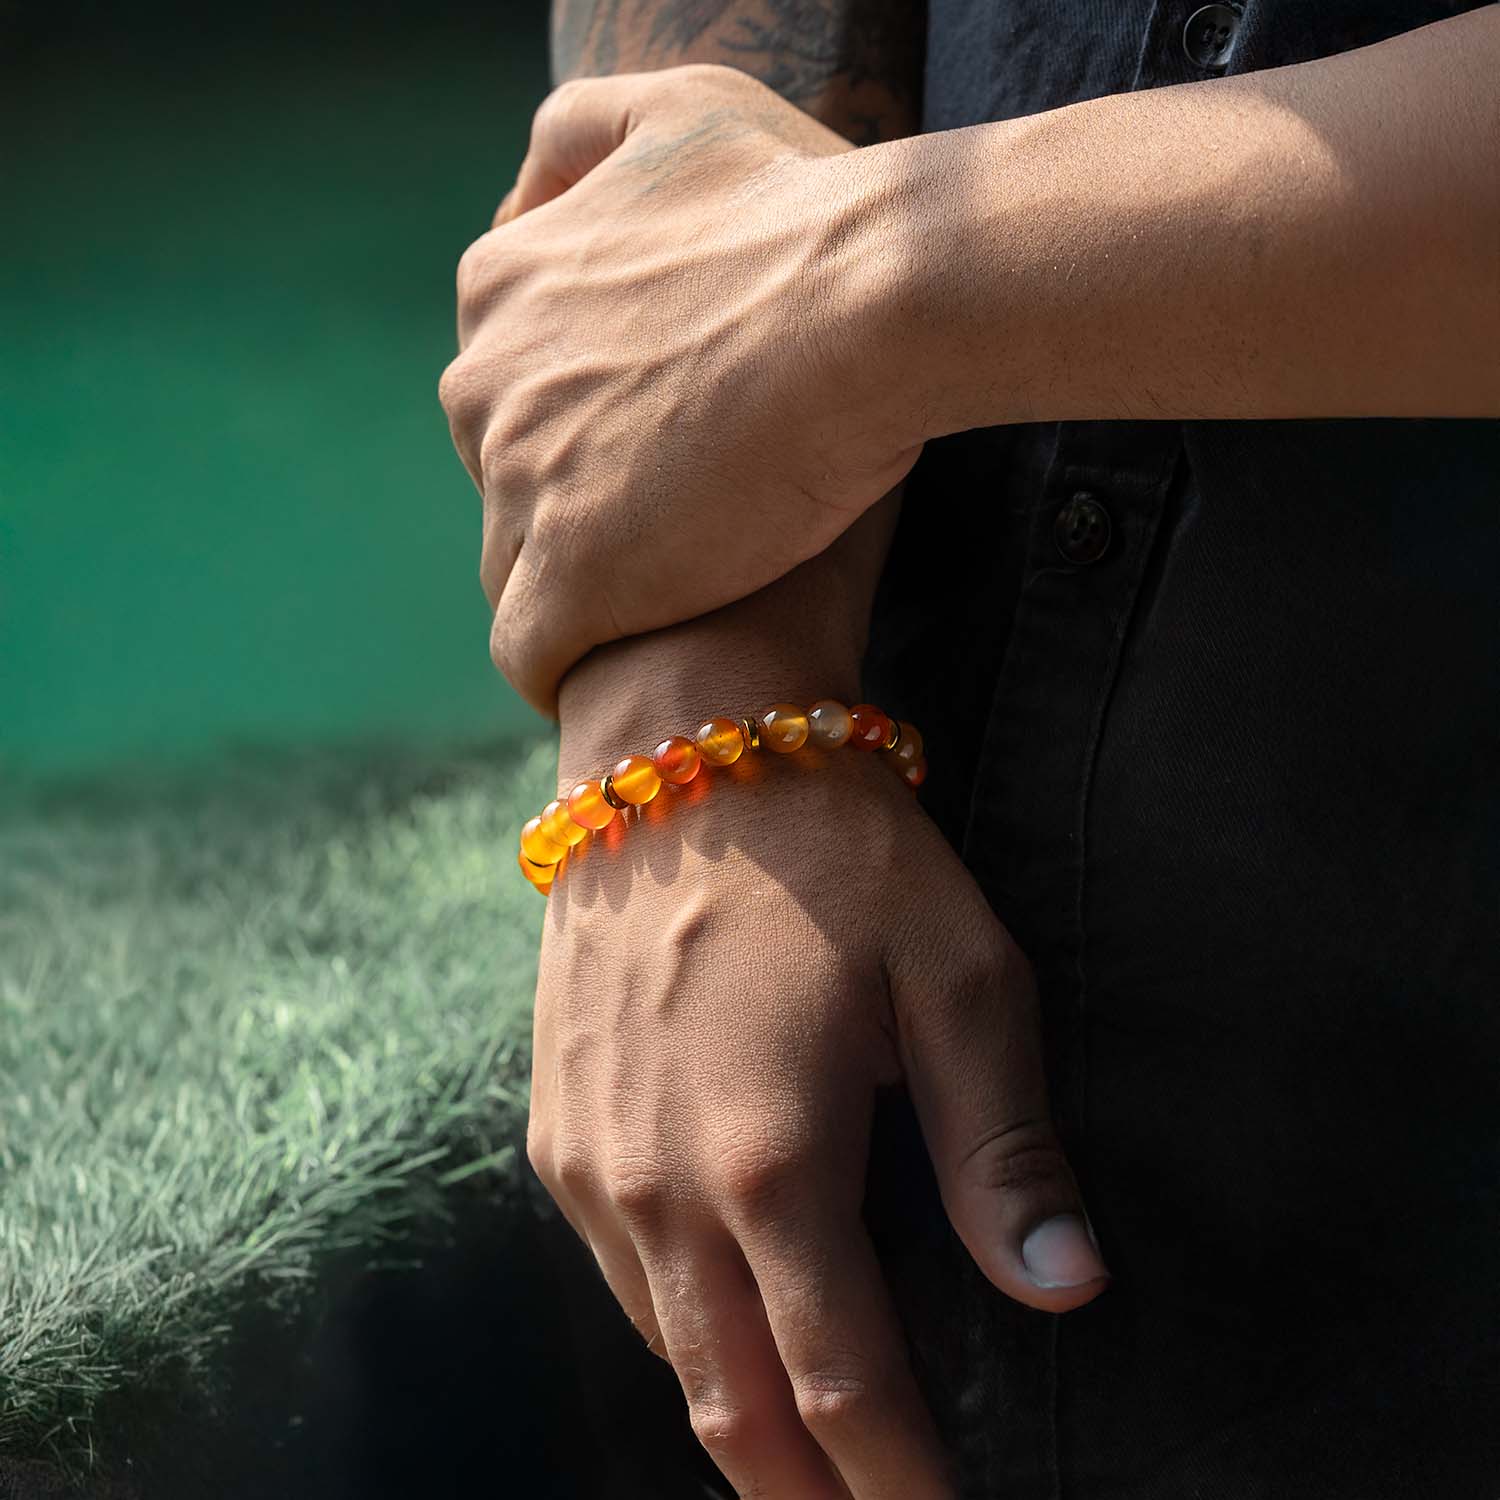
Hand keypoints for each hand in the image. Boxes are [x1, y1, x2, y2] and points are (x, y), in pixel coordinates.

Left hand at [440, 66, 921, 712]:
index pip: (507, 385)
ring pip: (514, 568)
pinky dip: (564, 667)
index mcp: (501, 287)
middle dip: (573, 503)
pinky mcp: (572, 582)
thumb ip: (583, 135)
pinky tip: (619, 665)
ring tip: (666, 599)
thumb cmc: (803, 206)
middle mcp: (484, 386)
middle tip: (679, 518)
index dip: (582, 425)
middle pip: (503, 478)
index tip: (657, 445)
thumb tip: (525, 195)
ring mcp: (520, 489)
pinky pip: (530, 654)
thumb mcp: (679, 109)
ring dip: (578, 585)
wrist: (874, 301)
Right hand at [528, 727, 1108, 1496]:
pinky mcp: (554, 1130)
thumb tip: (1066, 1285)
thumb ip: (1004, 1144)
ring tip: (824, 1437)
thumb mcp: (959, 973)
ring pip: (668, 1357)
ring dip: (746, 1418)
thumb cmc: (837, 853)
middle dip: (813, 1494)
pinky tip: (739, 1314)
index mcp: (770, 1161)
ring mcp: (588, 1164)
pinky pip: (619, 1278)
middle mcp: (656, 1188)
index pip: (842, 1393)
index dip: (902, 1484)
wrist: (681, 752)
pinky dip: (686, 1331)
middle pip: (733, 1416)